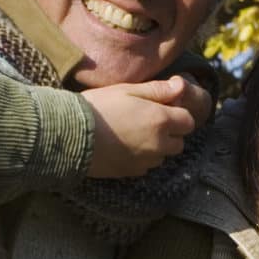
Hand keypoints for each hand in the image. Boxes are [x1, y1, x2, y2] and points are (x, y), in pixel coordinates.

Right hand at [81, 77, 212, 177]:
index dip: (177, 114)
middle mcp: (158, 144)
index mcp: (161, 120)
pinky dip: (141, 158)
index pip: (188, 122)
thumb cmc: (98, 107)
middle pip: (179, 143)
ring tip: (133, 134)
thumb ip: (157, 90)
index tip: (163, 109)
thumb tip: (181, 85)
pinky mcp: (131, 173)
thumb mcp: (127, 90)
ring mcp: (145, 161)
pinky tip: (123, 146)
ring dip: (156, 147)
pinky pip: (146, 166)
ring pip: (162, 156)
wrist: (70, 135)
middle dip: (170, 133)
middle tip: (148, 121)